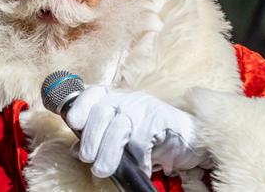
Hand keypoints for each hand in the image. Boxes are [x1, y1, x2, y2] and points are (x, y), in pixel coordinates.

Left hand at [67, 86, 207, 177]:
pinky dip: (139, 159)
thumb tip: (76, 150)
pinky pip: (143, 140)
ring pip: (119, 127)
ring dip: (109, 152)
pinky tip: (140, 169)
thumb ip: (99, 138)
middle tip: (89, 160)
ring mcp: (144, 106)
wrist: (190, 139)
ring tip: (102, 170)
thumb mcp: (122, 136)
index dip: (80, 106)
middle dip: (92, 138)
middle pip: (101, 112)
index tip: (73, 124)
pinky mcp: (161, 118)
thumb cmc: (151, 137)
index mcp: (113, 98)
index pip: (91, 94)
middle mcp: (126, 98)